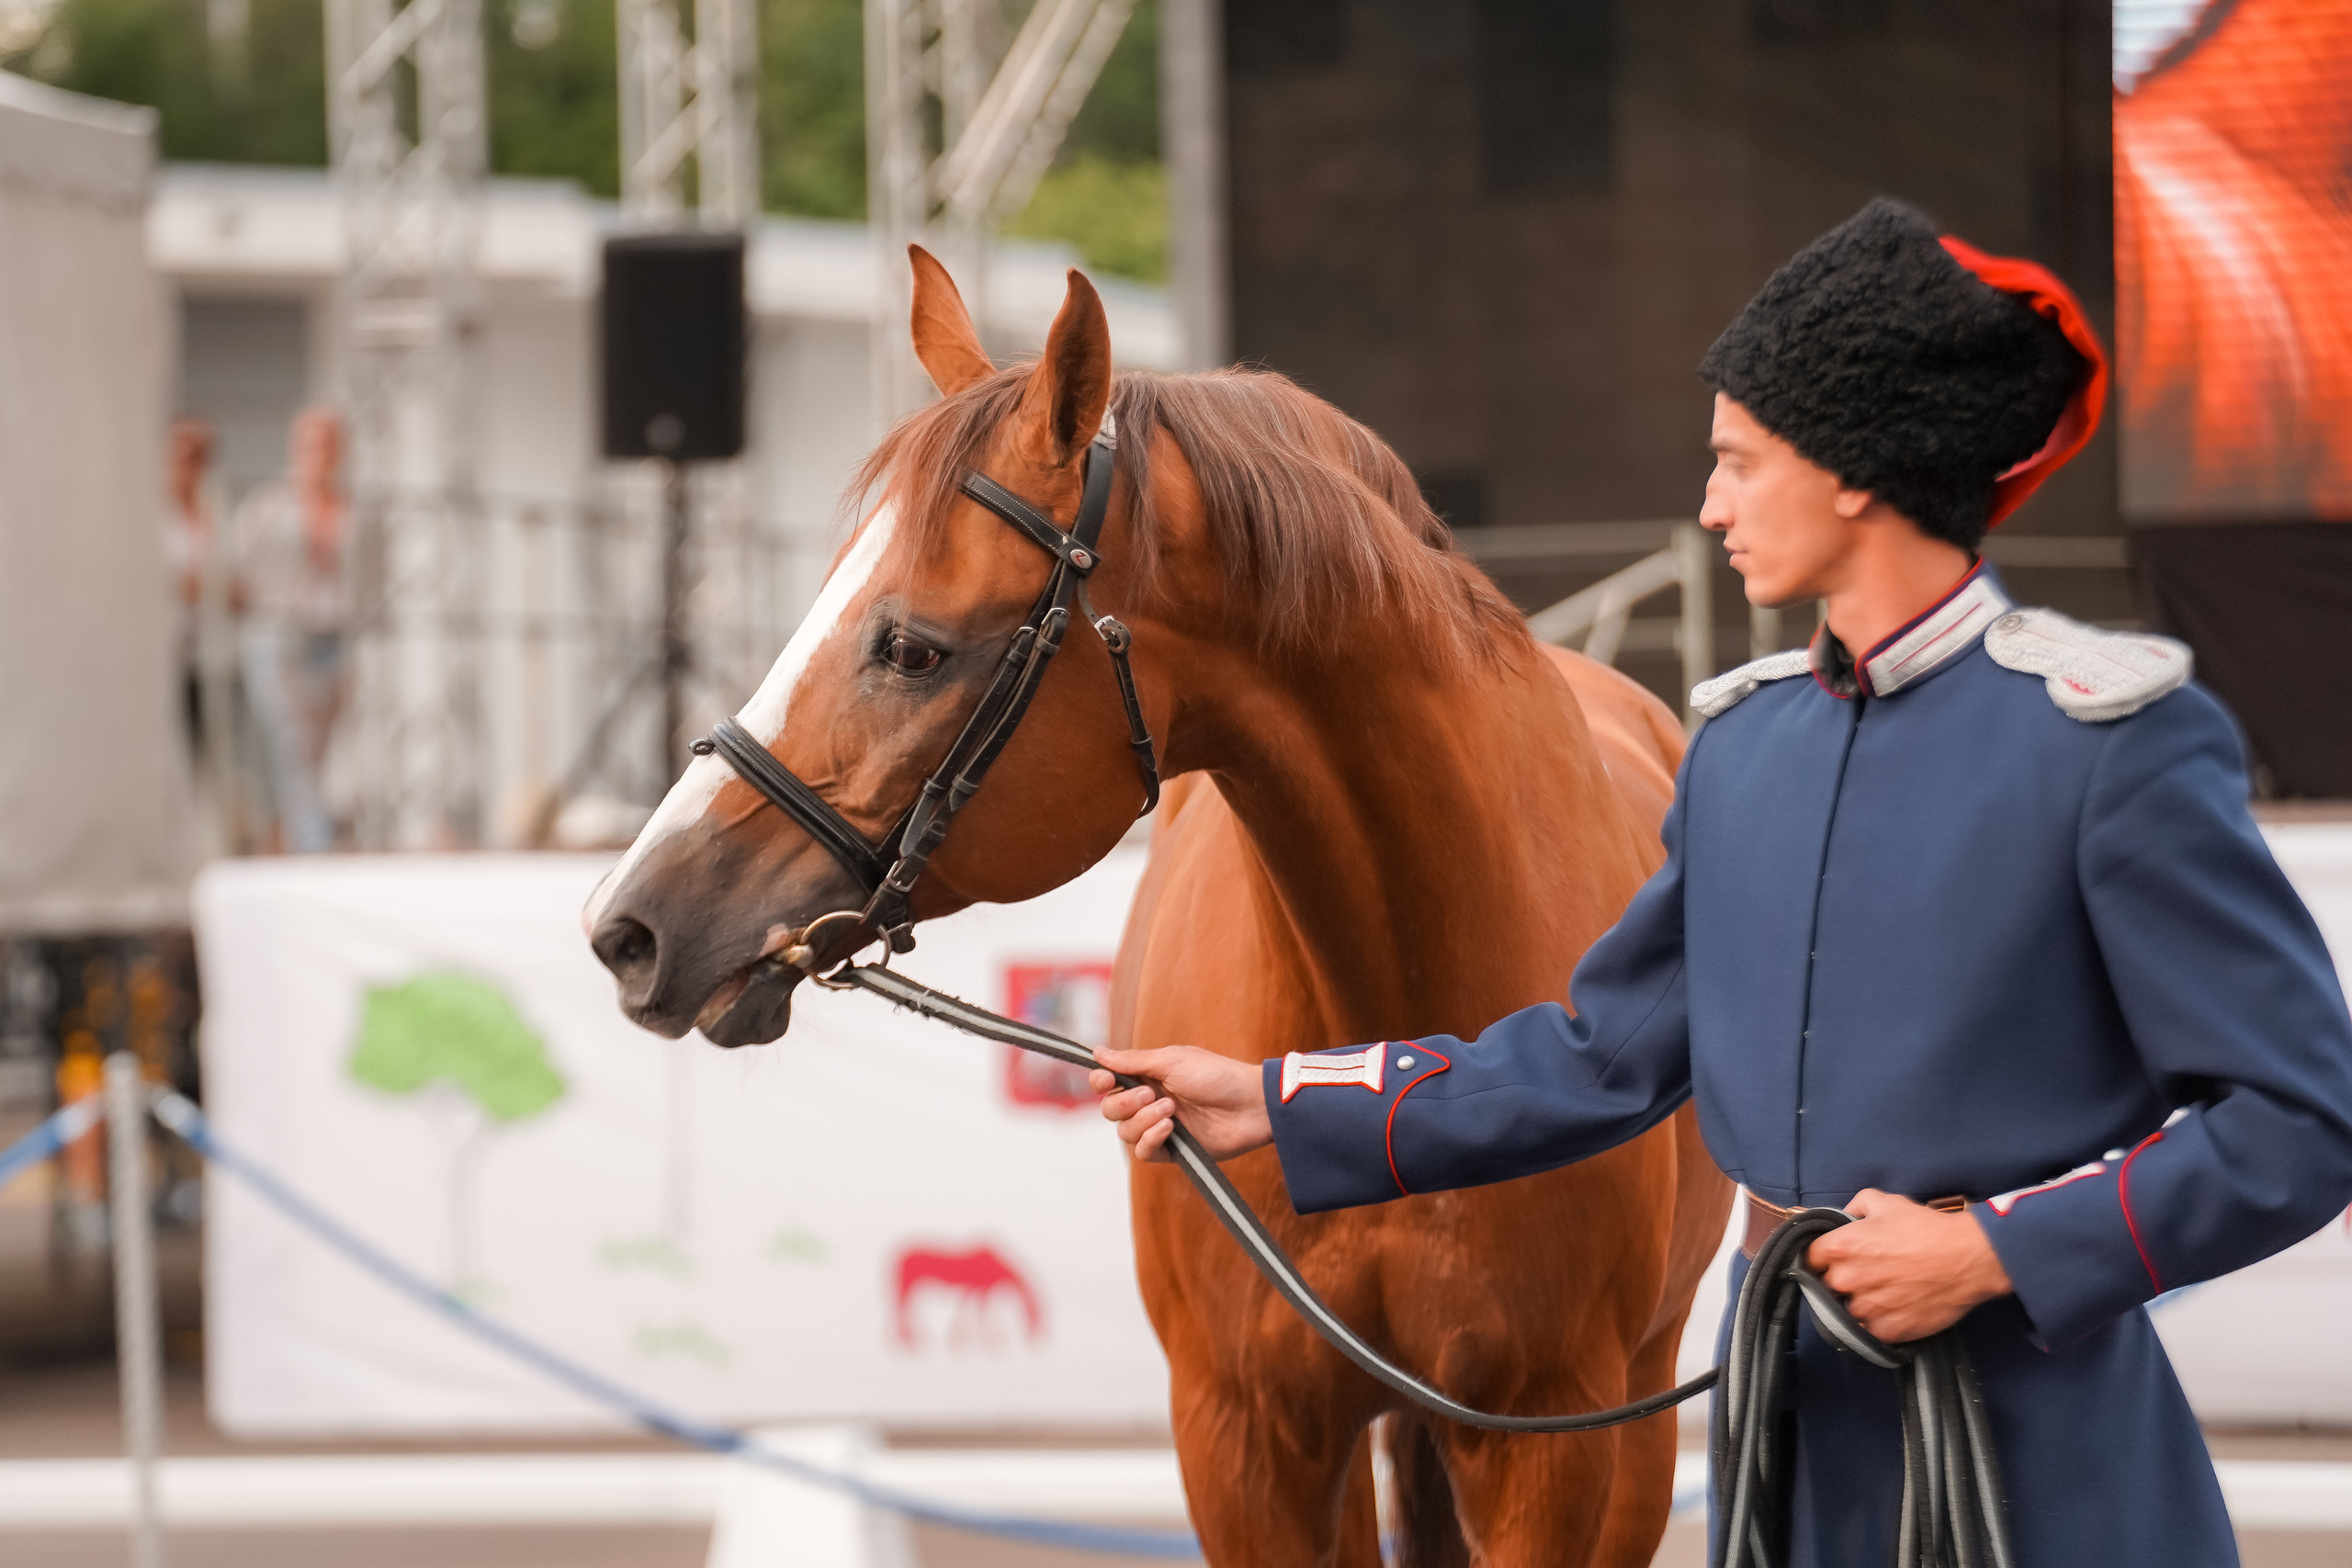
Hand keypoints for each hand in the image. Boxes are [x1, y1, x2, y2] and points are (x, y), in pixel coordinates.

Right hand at [1090, 1046, 1272, 1164]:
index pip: (1109, 1082)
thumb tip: (1097, 1052)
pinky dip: (1150, 1139)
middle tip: (1151, 1094)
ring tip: (1170, 1110)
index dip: (1101, 1082)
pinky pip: (1143, 1152)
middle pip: (1112, 1110)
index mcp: (1148, 1076)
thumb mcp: (1171, 1061)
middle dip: (1124, 1103)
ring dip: (1143, 1120)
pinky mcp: (1173, 1149)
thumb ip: (1132, 1061)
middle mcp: (1150, 1101)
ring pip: (1125, 1132)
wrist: (1251, 1105)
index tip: (1105, 1080)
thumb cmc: (1217, 1075)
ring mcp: (1160, 1126)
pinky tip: (1169, 1128)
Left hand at [1804, 1189, 2013, 1342]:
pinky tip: (1894, 1309)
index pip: (1810, 1258)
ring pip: (1848, 1310)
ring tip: (1884, 1292)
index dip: (1822, 1258)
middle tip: (1866, 1274)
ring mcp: (1867, 1308)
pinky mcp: (1887, 1330)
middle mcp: (1847, 1279)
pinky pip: (1870, 1331)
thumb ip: (1856, 1206)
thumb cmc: (1925, 1228)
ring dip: (1860, 1303)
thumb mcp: (1886, 1202)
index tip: (1834, 1259)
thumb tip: (1845, 1217)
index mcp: (1840, 1247)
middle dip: (1841, 1280)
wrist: (1967, 1258)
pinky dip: (1878, 1323)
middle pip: (1827, 1285)